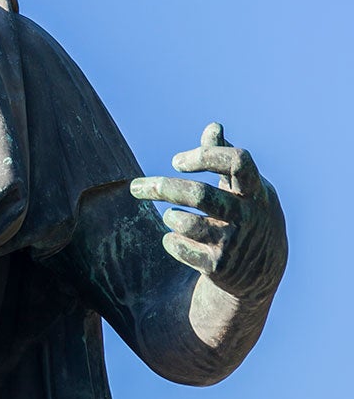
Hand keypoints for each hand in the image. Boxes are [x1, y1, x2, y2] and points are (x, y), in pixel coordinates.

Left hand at [130, 122, 286, 300]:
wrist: (261, 272)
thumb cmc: (246, 216)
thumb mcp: (245, 189)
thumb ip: (226, 159)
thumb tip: (213, 126)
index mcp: (255, 190)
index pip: (237, 161)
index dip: (204, 156)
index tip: (176, 161)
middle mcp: (247, 215)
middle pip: (199, 195)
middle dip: (163, 188)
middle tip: (136, 187)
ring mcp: (234, 242)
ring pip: (186, 223)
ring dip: (170, 217)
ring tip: (171, 217)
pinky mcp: (218, 266)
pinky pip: (179, 247)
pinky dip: (170, 241)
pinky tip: (175, 238)